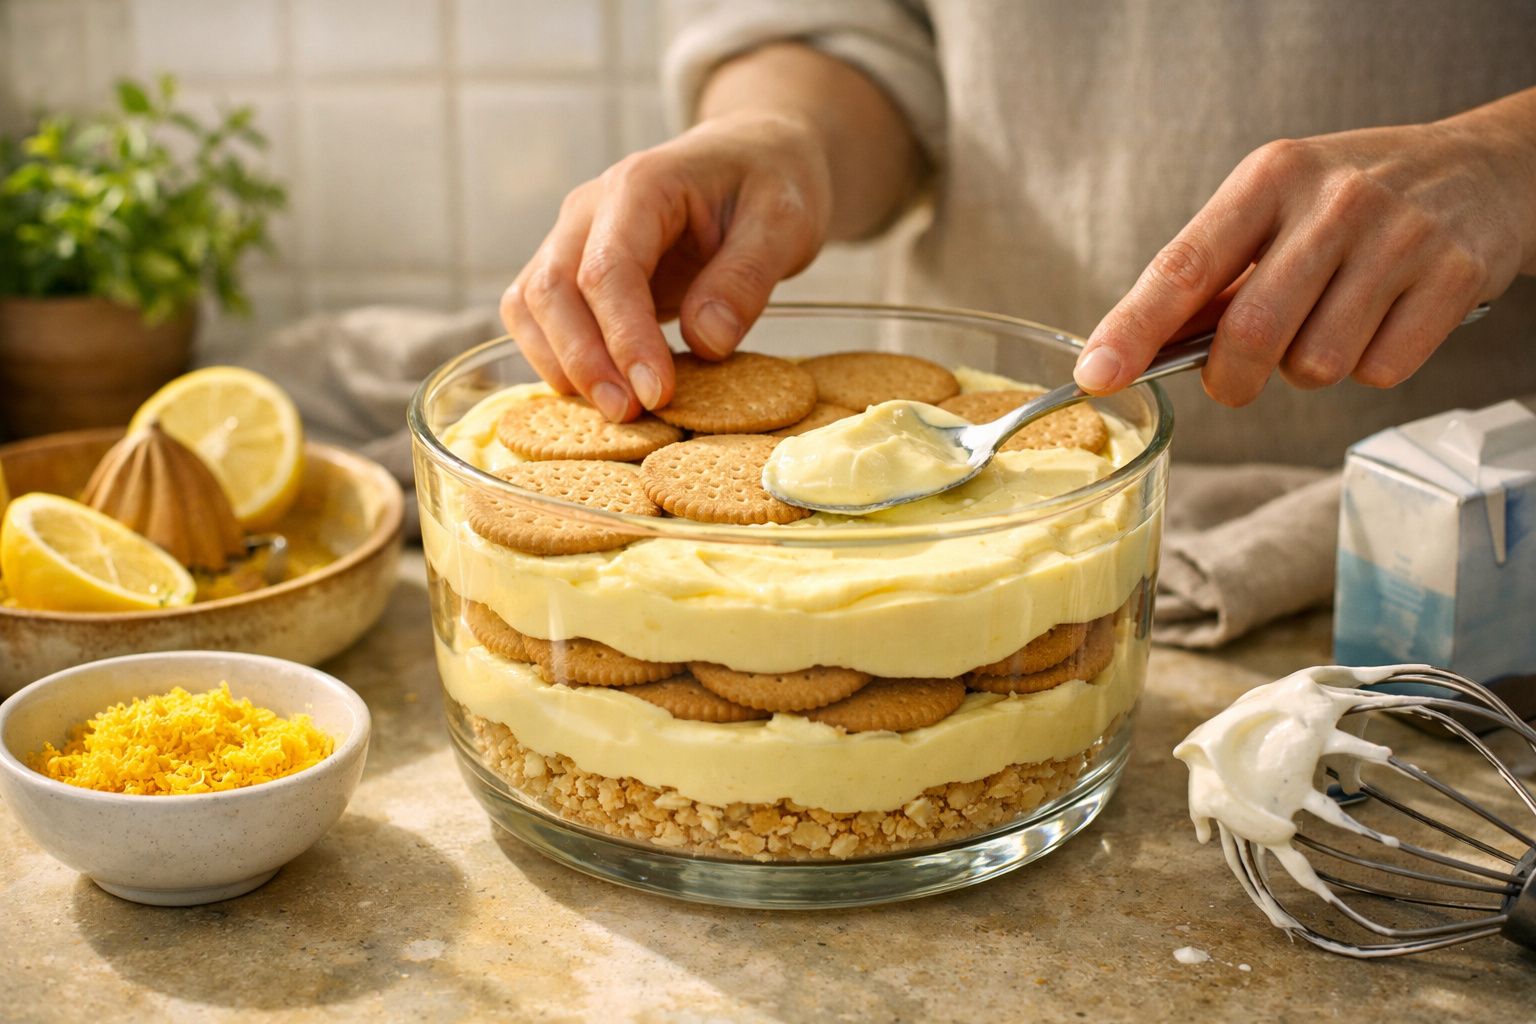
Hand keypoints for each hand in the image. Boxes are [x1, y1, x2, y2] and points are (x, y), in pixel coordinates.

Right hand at [500, 112, 831, 420]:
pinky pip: (536, 317)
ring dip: (561, 365)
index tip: (656, 393)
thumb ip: (747, 278)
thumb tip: (706, 341)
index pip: (608, 268)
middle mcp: (590, 208)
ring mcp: (573, 237)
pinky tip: (597, 392)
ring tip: (615, 412)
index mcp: (641, 185)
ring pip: (530, 305)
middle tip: (631, 415)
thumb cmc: (769, 183)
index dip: (625, 338)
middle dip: (585, 361)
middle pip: (552, 289)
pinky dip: (555, 358)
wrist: (753, 157)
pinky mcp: (573, 269)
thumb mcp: (784, 222)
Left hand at [1075, 115, 1535, 404]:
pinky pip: (1380, 372)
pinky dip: (1370, 367)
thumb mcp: (1274, 207)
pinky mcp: (1454, 275)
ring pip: (1317, 365)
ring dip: (1308, 369)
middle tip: (1236, 379)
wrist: (1481, 170)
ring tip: (1330, 323)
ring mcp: (1398, 237)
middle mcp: (1332, 201)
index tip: (1096, 375)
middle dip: (1231, 379)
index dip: (1134, 330)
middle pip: (1250, 335)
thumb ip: (1214, 277)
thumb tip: (1140, 350)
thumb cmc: (1350, 202)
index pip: (1183, 267)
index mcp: (1268, 178)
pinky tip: (1382, 323)